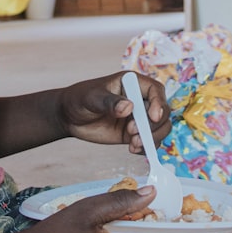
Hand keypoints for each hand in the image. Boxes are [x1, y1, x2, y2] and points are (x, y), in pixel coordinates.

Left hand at [57, 72, 171, 153]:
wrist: (68, 116)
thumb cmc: (79, 99)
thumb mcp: (92, 98)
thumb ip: (110, 102)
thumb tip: (128, 108)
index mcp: (133, 83)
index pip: (156, 91)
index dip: (159, 103)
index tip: (152, 117)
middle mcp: (140, 99)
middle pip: (163, 111)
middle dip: (153, 125)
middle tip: (132, 133)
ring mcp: (138, 117)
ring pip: (160, 128)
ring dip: (152, 138)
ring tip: (133, 144)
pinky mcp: (134, 133)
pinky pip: (149, 141)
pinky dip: (146, 148)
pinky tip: (133, 149)